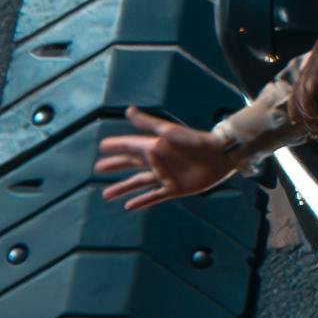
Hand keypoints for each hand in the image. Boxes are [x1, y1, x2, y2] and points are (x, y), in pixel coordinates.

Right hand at [87, 115, 227, 210]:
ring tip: (106, 194)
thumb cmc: (194, 140)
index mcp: (154, 147)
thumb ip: (147, 123)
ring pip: (138, 183)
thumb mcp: (168, 131)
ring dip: (122, 188)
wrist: (220, 155)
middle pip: (130, 165)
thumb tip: (128, 110)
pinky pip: (154, 197)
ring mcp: (165, 176)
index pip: (129, 147)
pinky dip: (141, 202)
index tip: (101, 146)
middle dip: (115, 166)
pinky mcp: (174, 189)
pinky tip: (128, 206)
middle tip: (98, 168)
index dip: (116, 146)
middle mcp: (157, 162)